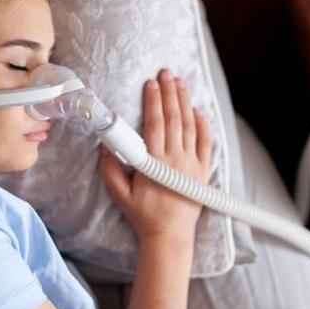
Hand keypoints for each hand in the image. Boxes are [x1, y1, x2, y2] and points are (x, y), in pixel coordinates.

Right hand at [98, 68, 212, 242]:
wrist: (170, 235)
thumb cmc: (144, 215)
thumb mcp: (120, 194)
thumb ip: (110, 169)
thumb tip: (104, 146)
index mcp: (155, 162)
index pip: (155, 123)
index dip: (153, 101)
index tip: (150, 84)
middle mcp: (176, 159)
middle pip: (174, 118)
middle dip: (169, 92)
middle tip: (166, 73)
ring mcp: (192, 163)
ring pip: (190, 125)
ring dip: (185, 101)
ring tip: (180, 82)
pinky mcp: (204, 170)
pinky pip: (206, 142)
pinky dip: (203, 124)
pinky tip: (198, 109)